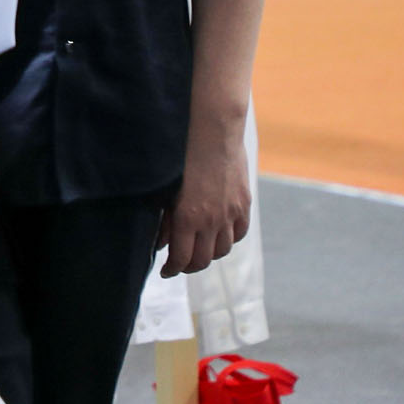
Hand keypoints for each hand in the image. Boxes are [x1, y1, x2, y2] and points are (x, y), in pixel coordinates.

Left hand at [159, 119, 250, 276]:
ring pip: (223, 250)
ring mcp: (230, 213)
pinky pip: (240, 233)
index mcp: (187, 217)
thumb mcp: (164, 189)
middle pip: (204, 260)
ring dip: (210, 254)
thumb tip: (160, 243)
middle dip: (189, 267)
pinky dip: (229, 240)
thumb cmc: (180, 156)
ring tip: (199, 250)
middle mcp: (211, 220)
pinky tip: (219, 236)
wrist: (213, 131)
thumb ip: (163, 219)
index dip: (173, 269)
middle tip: (180, 264)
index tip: (166, 271)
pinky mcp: (244, 203)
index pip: (182, 258)